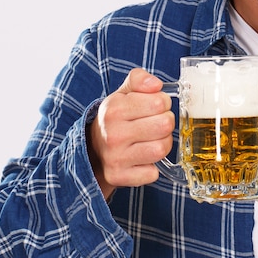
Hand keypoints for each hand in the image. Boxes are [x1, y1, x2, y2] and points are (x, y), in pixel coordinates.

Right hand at [87, 68, 174, 198]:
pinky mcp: (119, 176)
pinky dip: (152, 167)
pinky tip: (142, 159)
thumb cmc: (115, 118)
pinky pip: (153, 173)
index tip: (155, 106)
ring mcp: (115, 157)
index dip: (163, 103)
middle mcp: (113, 134)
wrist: (92, 149)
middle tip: (155, 123)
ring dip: (162, 144)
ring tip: (151, 140)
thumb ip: (139, 80)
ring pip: (162, 149)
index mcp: (114, 109)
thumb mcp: (123, 93)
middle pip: (165, 125)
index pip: (160, 102)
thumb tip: (155, 84)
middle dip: (165, 122)